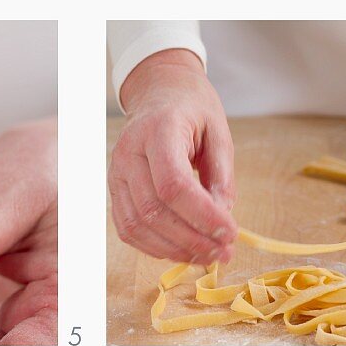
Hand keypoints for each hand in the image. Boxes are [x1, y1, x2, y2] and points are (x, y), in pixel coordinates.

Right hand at [108, 49, 236, 263]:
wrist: (158, 90)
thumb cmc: (191, 107)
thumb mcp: (218, 129)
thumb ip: (222, 174)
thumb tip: (222, 217)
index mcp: (158, 128)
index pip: (173, 183)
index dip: (202, 215)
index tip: (231, 232)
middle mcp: (129, 151)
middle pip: (154, 210)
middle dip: (192, 239)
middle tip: (225, 252)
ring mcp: (116, 170)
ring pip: (137, 224)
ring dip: (175, 249)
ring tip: (207, 255)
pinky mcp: (115, 187)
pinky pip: (128, 227)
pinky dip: (154, 246)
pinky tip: (181, 249)